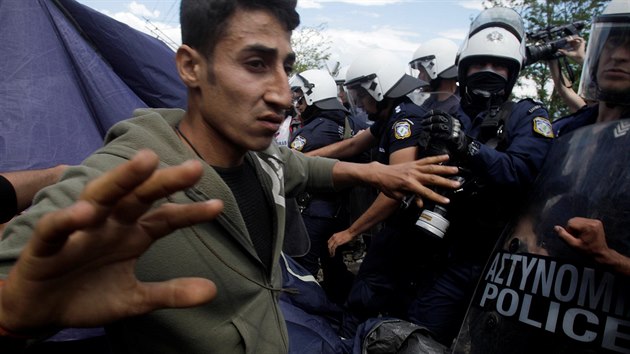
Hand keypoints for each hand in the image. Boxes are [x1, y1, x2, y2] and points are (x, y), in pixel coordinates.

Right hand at [0, 150, 223, 334]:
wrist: (42, 311)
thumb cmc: (90, 295)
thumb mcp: (136, 299)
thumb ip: (171, 293)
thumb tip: (212, 291)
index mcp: (133, 235)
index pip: (167, 218)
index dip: (191, 212)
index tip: (219, 207)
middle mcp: (111, 225)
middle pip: (140, 197)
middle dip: (165, 182)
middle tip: (194, 167)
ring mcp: (80, 230)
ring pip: (102, 196)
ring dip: (122, 179)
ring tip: (145, 163)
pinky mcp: (47, 244)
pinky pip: (57, 227)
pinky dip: (68, 219)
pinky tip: (85, 213)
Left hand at [328, 229, 354, 256]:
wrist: (350, 232)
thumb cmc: (347, 234)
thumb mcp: (340, 235)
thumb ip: (338, 238)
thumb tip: (337, 242)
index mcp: (334, 235)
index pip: (328, 241)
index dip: (329, 246)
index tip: (329, 249)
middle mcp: (333, 237)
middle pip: (328, 244)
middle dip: (329, 249)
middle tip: (329, 253)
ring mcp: (335, 240)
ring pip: (330, 247)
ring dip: (330, 251)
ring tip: (331, 255)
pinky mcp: (337, 242)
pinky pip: (333, 248)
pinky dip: (333, 252)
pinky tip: (333, 254)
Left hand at [367, 154, 459, 207]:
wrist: (380, 173)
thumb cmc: (387, 186)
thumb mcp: (398, 196)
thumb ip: (410, 198)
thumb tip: (420, 202)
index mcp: (409, 184)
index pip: (426, 192)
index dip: (437, 197)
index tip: (447, 201)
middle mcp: (413, 174)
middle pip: (432, 178)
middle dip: (446, 182)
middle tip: (457, 184)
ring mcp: (414, 167)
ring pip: (432, 167)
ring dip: (445, 168)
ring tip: (456, 170)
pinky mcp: (414, 163)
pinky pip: (427, 160)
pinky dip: (437, 158)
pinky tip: (446, 157)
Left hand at [421, 110, 470, 157]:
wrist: (458, 140)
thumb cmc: (448, 131)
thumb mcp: (445, 123)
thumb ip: (438, 120)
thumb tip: (426, 117)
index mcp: (449, 117)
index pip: (439, 112)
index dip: (431, 113)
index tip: (424, 116)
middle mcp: (451, 121)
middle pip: (438, 118)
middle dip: (429, 120)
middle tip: (422, 123)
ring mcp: (452, 128)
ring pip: (439, 126)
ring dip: (430, 127)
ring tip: (424, 128)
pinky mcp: (452, 136)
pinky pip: (442, 135)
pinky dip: (435, 134)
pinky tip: (430, 134)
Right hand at [554, 217, 610, 263]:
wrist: (601, 253)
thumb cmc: (587, 251)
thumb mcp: (573, 245)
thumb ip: (564, 236)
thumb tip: (556, 227)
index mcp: (588, 227)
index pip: (570, 223)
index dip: (569, 231)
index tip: (574, 239)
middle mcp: (592, 222)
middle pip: (574, 220)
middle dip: (572, 228)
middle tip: (577, 238)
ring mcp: (596, 221)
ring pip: (578, 219)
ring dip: (576, 227)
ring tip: (581, 236)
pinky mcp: (597, 222)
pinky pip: (583, 220)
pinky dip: (581, 226)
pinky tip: (585, 233)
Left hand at [558, 36, 584, 63]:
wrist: (578, 57)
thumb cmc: (573, 56)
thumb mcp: (567, 53)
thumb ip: (562, 51)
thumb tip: (558, 50)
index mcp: (573, 46)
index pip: (570, 41)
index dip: (568, 39)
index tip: (566, 39)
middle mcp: (576, 44)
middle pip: (573, 39)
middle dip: (570, 38)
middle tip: (567, 39)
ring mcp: (579, 43)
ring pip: (577, 38)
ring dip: (573, 38)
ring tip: (570, 40)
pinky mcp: (582, 43)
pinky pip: (581, 39)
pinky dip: (578, 38)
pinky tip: (575, 40)